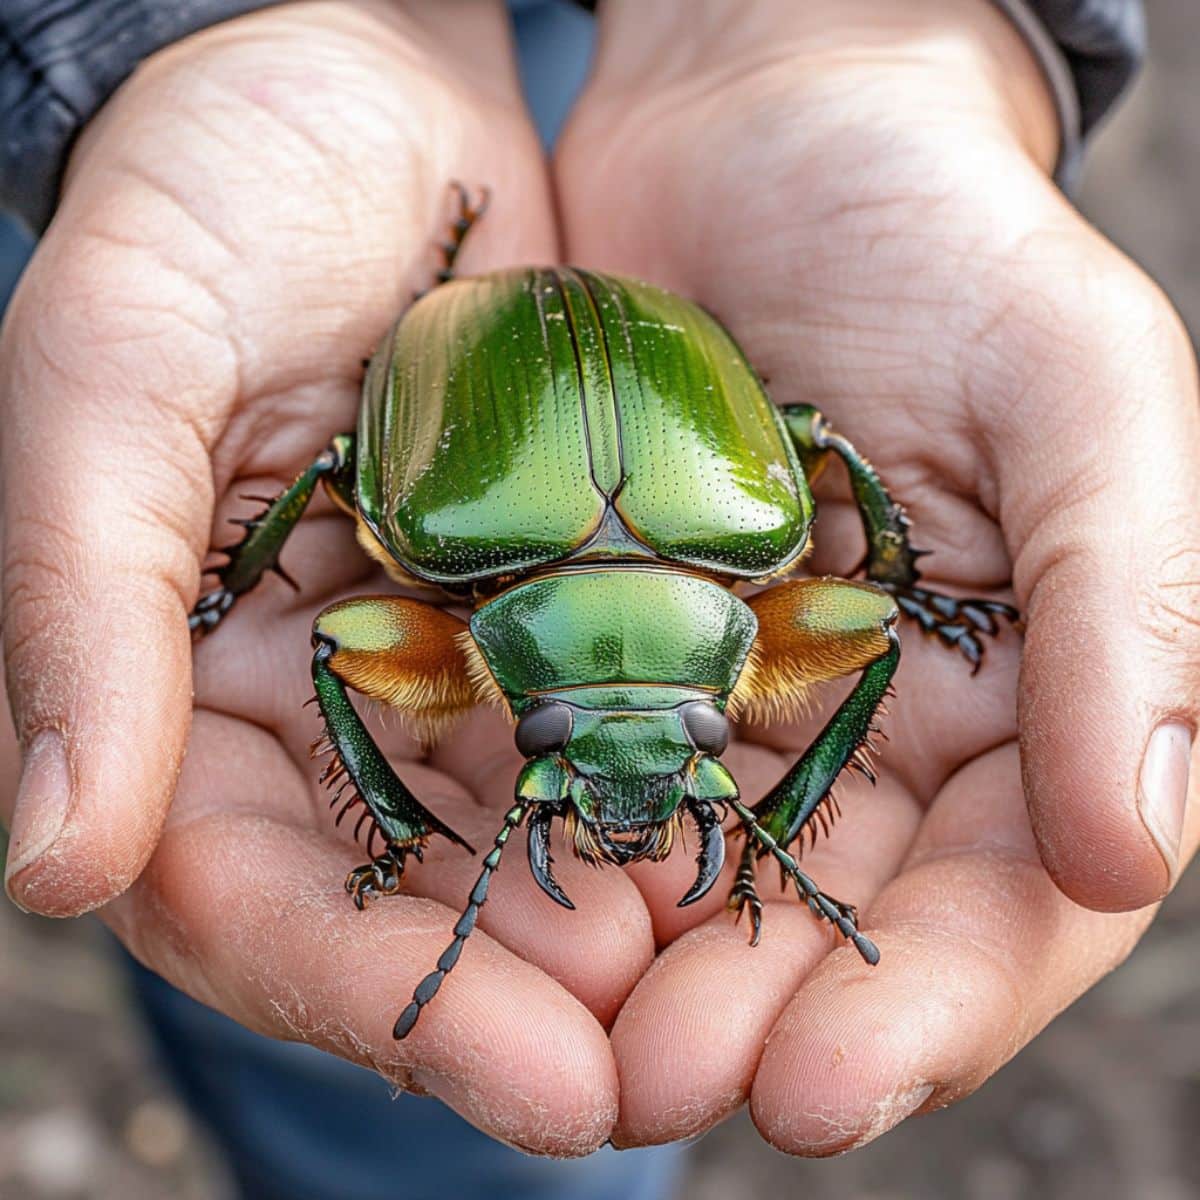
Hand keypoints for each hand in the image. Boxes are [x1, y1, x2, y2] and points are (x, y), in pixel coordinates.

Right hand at [0, 0, 644, 1155]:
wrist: (372, 95)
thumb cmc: (208, 201)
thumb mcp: (113, 367)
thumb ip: (75, 599)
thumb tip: (51, 859)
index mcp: (190, 684)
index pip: (260, 897)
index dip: (380, 996)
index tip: (527, 1082)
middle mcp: (331, 697)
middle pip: (419, 896)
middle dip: (531, 995)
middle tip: (658, 1080)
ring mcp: (457, 648)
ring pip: (534, 830)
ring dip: (624, 923)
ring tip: (727, 1003)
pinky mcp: (563, 585)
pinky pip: (623, 711)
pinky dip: (680, 787)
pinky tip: (758, 848)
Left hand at [556, 0, 1199, 1152]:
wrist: (768, 125)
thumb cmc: (947, 239)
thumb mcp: (1076, 392)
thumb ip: (1124, 602)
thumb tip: (1143, 837)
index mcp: (1015, 692)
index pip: (1005, 899)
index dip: (930, 1008)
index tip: (830, 1089)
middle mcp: (869, 721)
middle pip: (830, 920)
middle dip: (755, 1017)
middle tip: (660, 1089)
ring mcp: (731, 682)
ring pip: (696, 869)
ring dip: (637, 967)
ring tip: (568, 1046)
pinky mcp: (609, 622)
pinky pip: (581, 753)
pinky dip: (550, 834)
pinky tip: (500, 895)